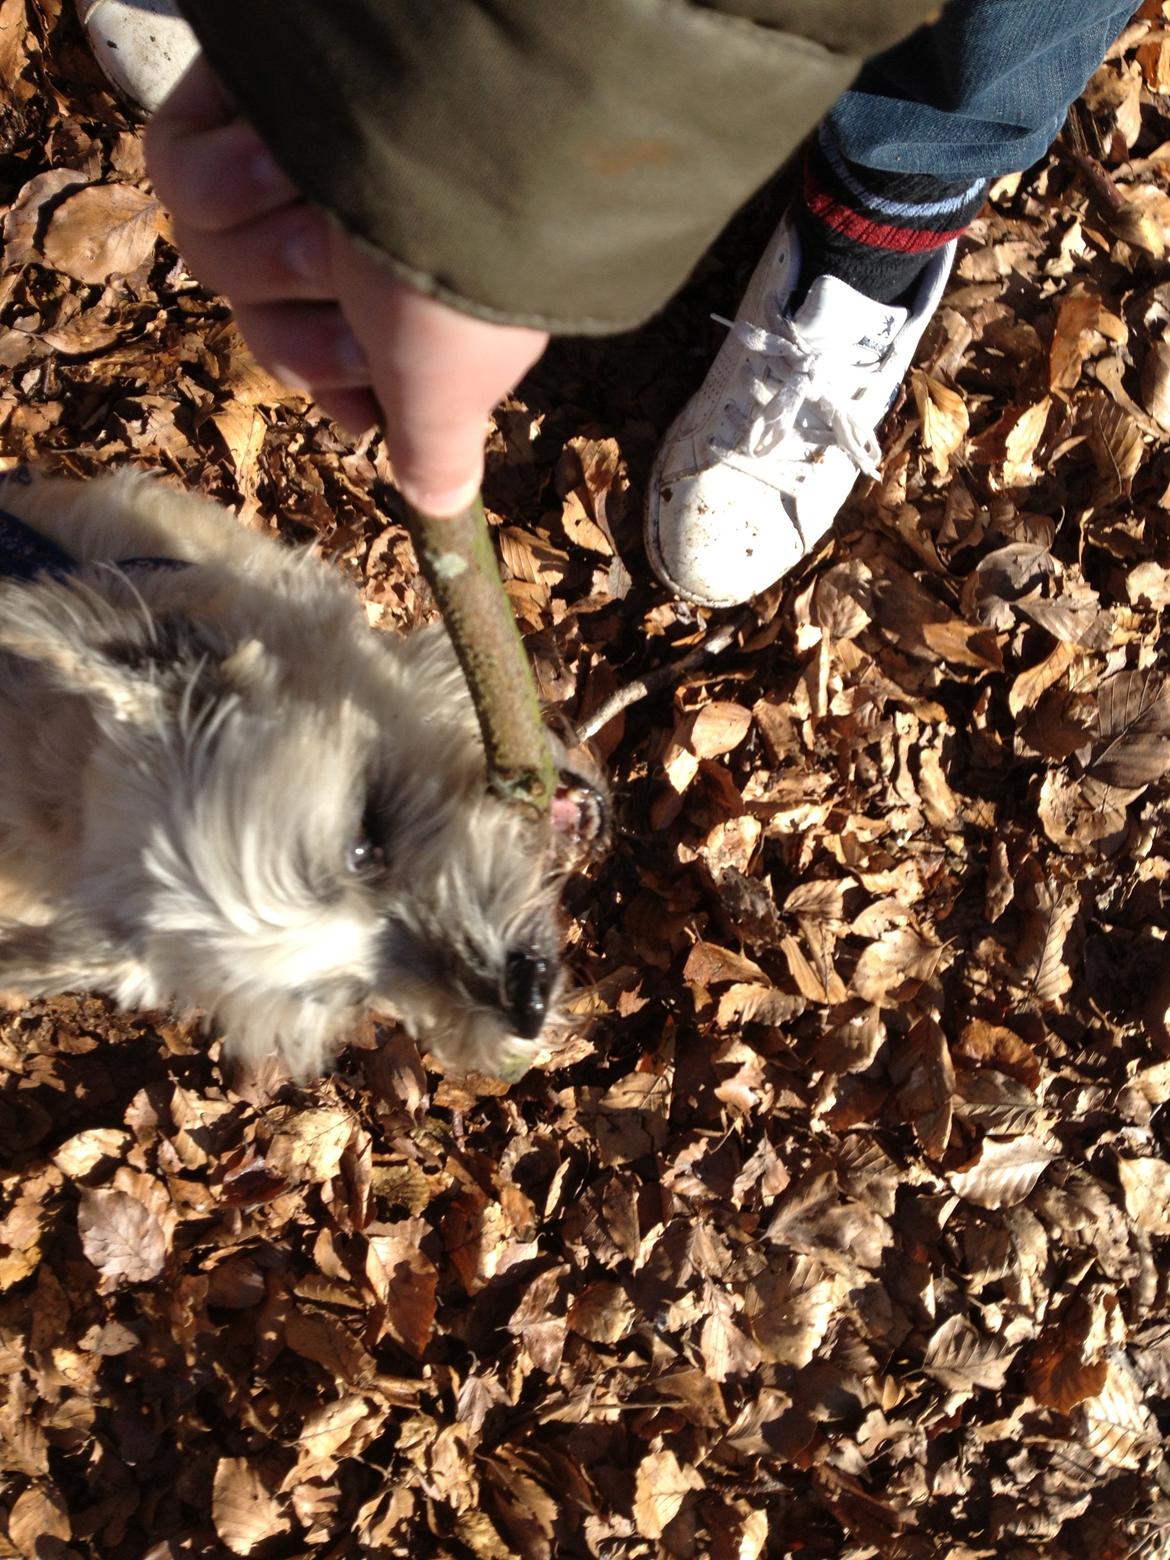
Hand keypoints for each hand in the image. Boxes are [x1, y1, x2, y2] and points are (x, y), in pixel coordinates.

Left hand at [145, 56, 548, 513]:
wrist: (459, 125)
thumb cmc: (465, 273)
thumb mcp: (454, 386)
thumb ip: (434, 448)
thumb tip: (441, 507)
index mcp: (395, 293)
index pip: (320, 364)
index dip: (330, 382)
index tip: (363, 400)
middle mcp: (339, 229)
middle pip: (258, 322)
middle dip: (300, 331)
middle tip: (355, 299)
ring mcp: (282, 166)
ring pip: (215, 254)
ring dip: (270, 252)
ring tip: (332, 214)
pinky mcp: (231, 103)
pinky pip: (181, 174)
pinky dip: (228, 179)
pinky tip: (287, 154)